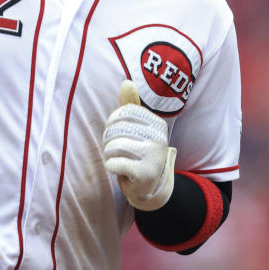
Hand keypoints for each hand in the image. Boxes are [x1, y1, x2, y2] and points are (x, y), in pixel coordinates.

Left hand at [102, 81, 176, 210]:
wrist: (149, 186)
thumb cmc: (138, 153)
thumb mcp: (135, 128)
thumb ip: (131, 106)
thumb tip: (127, 82)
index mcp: (156, 123)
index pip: (123, 113)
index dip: (113, 124)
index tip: (119, 135)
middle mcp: (159, 137)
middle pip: (116, 130)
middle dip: (109, 142)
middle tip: (118, 152)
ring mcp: (153, 155)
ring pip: (113, 146)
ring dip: (110, 156)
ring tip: (120, 161)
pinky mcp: (145, 172)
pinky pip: (114, 163)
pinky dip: (112, 168)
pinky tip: (121, 171)